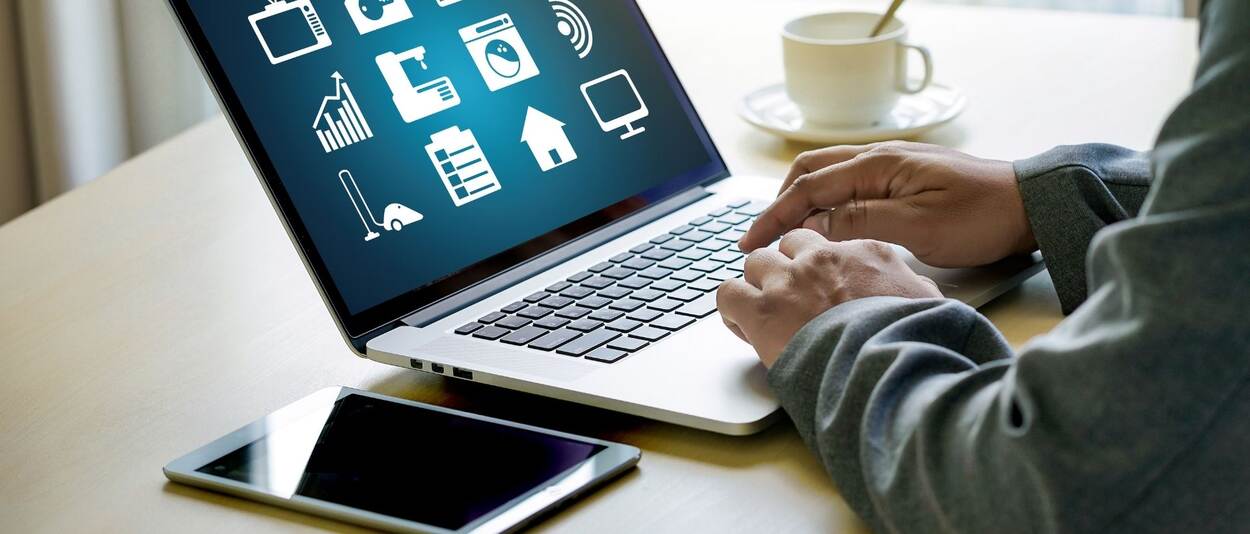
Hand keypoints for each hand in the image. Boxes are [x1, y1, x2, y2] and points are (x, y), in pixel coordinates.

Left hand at [717, 230, 941, 366]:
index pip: (826, 243)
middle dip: (786, 268)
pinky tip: (742, 325)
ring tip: (765, 313)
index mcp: (863, 253)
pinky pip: (728, 293)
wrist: (887, 367)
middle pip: (787, 245)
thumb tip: (922, 296)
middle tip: (790, 299)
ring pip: (754, 262)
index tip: (818, 286)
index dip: (817, 265)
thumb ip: (915, 291)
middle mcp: (821, 259)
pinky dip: (731, 308)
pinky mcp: (761, 309)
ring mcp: (788, 281)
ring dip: (758, 285)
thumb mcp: (928, 305)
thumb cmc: (911, 341)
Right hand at [738, 141, 1036, 267]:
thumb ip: (860, 221)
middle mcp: (879, 158)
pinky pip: (849, 184)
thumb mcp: (917, 227)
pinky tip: (825, 223)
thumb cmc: (981, 216)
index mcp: (877, 165)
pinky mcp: (903, 178)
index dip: (773, 216)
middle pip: (809, 173)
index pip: (808, 189)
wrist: (1029, 206)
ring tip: (784, 232)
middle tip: (760, 237)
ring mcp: (891, 165)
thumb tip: (814, 224)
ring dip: (800, 201)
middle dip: (778, 204)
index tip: (749, 242)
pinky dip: (825, 201)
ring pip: (827, 176)